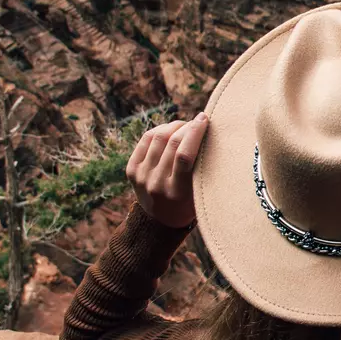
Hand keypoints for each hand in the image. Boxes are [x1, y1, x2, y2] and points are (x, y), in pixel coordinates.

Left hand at [128, 112, 208, 227]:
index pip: (184, 156)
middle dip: (187, 126)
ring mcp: (141, 177)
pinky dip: (160, 129)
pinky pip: (146, 139)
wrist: (160, 220)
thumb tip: (208, 133)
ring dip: (174, 125)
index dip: (195, 133)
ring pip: (158, 137)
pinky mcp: (132, 170)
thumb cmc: (189, 203)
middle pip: (172, 143)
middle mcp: (156, 184)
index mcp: (177, 192)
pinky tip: (170, 129)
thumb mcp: (200, 192)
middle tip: (198, 121)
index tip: (204, 119)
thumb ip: (203, 168)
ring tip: (185, 125)